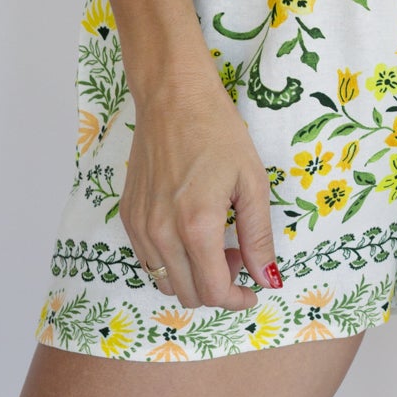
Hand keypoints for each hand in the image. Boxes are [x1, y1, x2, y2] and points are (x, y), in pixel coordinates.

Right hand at [118, 75, 282, 310]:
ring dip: (193, 277)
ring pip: (165, 282)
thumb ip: (258, 237)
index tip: (252, 290)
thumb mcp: (252, 183)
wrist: (173, 97)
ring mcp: (139, 226)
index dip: (237, 300)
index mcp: (197, 226)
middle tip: (236, 256)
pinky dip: (171, 260)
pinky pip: (148, 259)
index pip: (213, 292)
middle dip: (217, 287)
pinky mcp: (128, 216)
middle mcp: (162, 233)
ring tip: (213, 243)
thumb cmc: (218, 132)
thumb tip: (268, 279)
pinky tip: (188, 231)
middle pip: (188, 295)